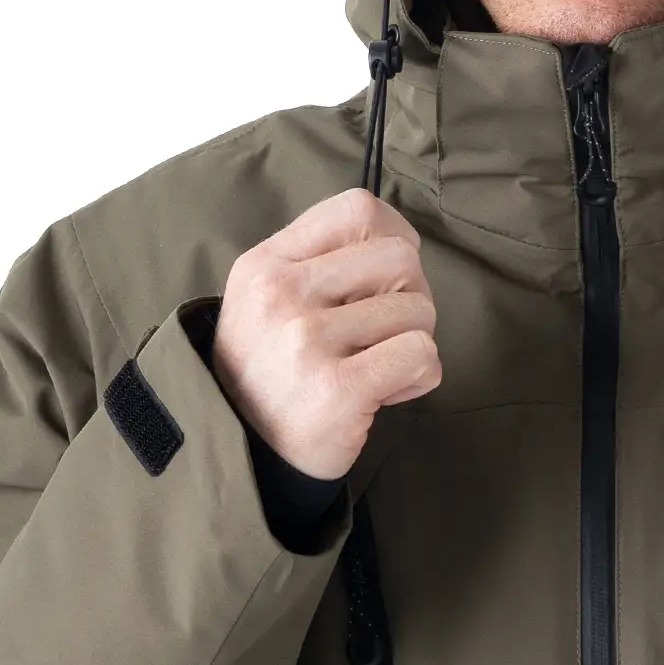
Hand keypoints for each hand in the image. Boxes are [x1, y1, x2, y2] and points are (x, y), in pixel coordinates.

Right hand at [209, 188, 441, 480]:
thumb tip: (404, 244)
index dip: (395, 237)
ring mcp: (306, 341)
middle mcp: (280, 294)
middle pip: (401, 257)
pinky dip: (419, 377)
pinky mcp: (338, 389)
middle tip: (383, 334)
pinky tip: (385, 392)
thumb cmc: (272, 373)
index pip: (358, 209)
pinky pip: (422, 355)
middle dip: (410, 295)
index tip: (389, 276)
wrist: (241, 455)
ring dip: (413, 343)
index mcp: (265, 264)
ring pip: (418, 310)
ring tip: (374, 368)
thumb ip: (324, 263)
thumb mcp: (269, 300)